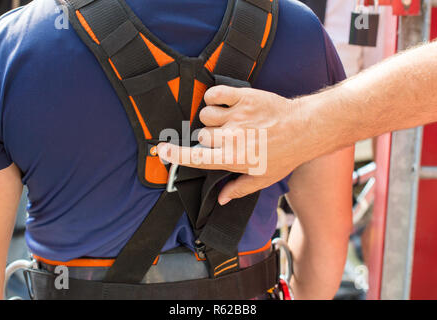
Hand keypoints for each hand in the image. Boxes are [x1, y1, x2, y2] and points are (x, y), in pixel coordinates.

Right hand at [158, 85, 312, 204]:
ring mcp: (237, 115)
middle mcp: (231, 137)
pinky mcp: (244, 97)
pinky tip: (223, 102)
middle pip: (201, 134)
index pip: (196, 158)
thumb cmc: (285, 155)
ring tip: (228, 121)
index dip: (176, 155)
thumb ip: (238, 189)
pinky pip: (215, 94)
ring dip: (212, 118)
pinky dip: (214, 97)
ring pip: (206, 114)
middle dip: (209, 137)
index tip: (162, 151)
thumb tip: (221, 198)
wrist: (304, 129)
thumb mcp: (263, 178)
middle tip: (226, 138)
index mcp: (233, 158)